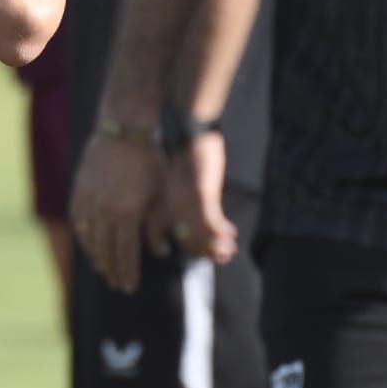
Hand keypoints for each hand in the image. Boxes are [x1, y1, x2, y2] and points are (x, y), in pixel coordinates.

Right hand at [69, 132, 164, 293]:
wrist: (124, 130)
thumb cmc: (150, 162)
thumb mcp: (162, 196)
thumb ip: (158, 227)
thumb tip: (159, 252)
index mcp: (126, 214)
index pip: (125, 254)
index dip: (127, 273)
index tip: (129, 287)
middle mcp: (104, 211)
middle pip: (105, 250)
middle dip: (111, 269)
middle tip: (116, 283)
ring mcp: (88, 199)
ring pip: (88, 237)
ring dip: (95, 256)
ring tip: (102, 268)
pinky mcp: (79, 188)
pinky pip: (77, 219)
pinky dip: (82, 235)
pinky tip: (87, 242)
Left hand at [164, 131, 237, 264]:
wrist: (191, 129)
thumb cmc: (190, 153)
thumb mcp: (185, 180)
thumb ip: (189, 199)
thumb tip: (201, 217)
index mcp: (163, 201)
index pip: (155, 232)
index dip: (163, 247)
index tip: (179, 251)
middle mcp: (171, 204)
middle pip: (184, 239)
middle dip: (204, 252)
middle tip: (222, 258)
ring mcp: (185, 200)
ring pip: (199, 235)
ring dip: (216, 246)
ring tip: (229, 251)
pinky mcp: (201, 193)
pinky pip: (210, 222)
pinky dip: (222, 232)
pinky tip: (232, 235)